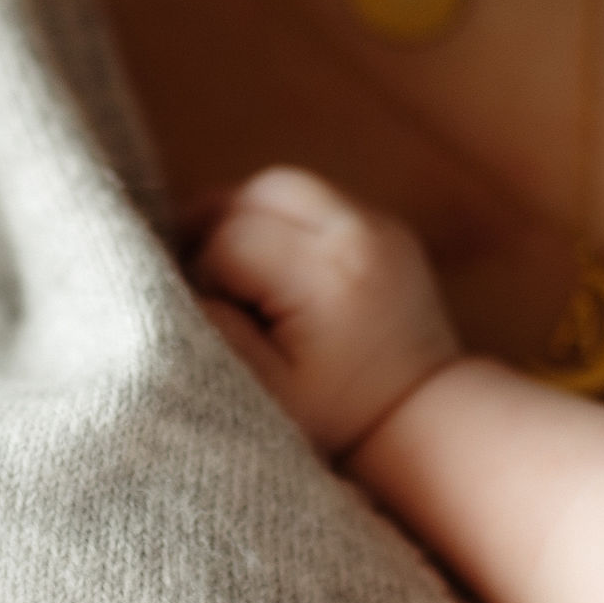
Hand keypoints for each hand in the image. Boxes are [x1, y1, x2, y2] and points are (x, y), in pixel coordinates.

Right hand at [186, 167, 459, 457]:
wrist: (425, 417)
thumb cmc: (338, 416)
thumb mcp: (266, 390)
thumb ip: (217, 331)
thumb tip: (179, 282)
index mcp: (325, 277)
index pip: (231, 240)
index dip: (202, 273)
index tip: (209, 313)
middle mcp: (357, 235)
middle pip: (259, 193)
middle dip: (217, 225)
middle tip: (196, 267)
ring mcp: (379, 225)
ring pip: (287, 186)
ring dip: (248, 215)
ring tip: (229, 260)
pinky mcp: (389, 228)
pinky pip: (320, 200)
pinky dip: (286, 220)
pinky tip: (275, 262)